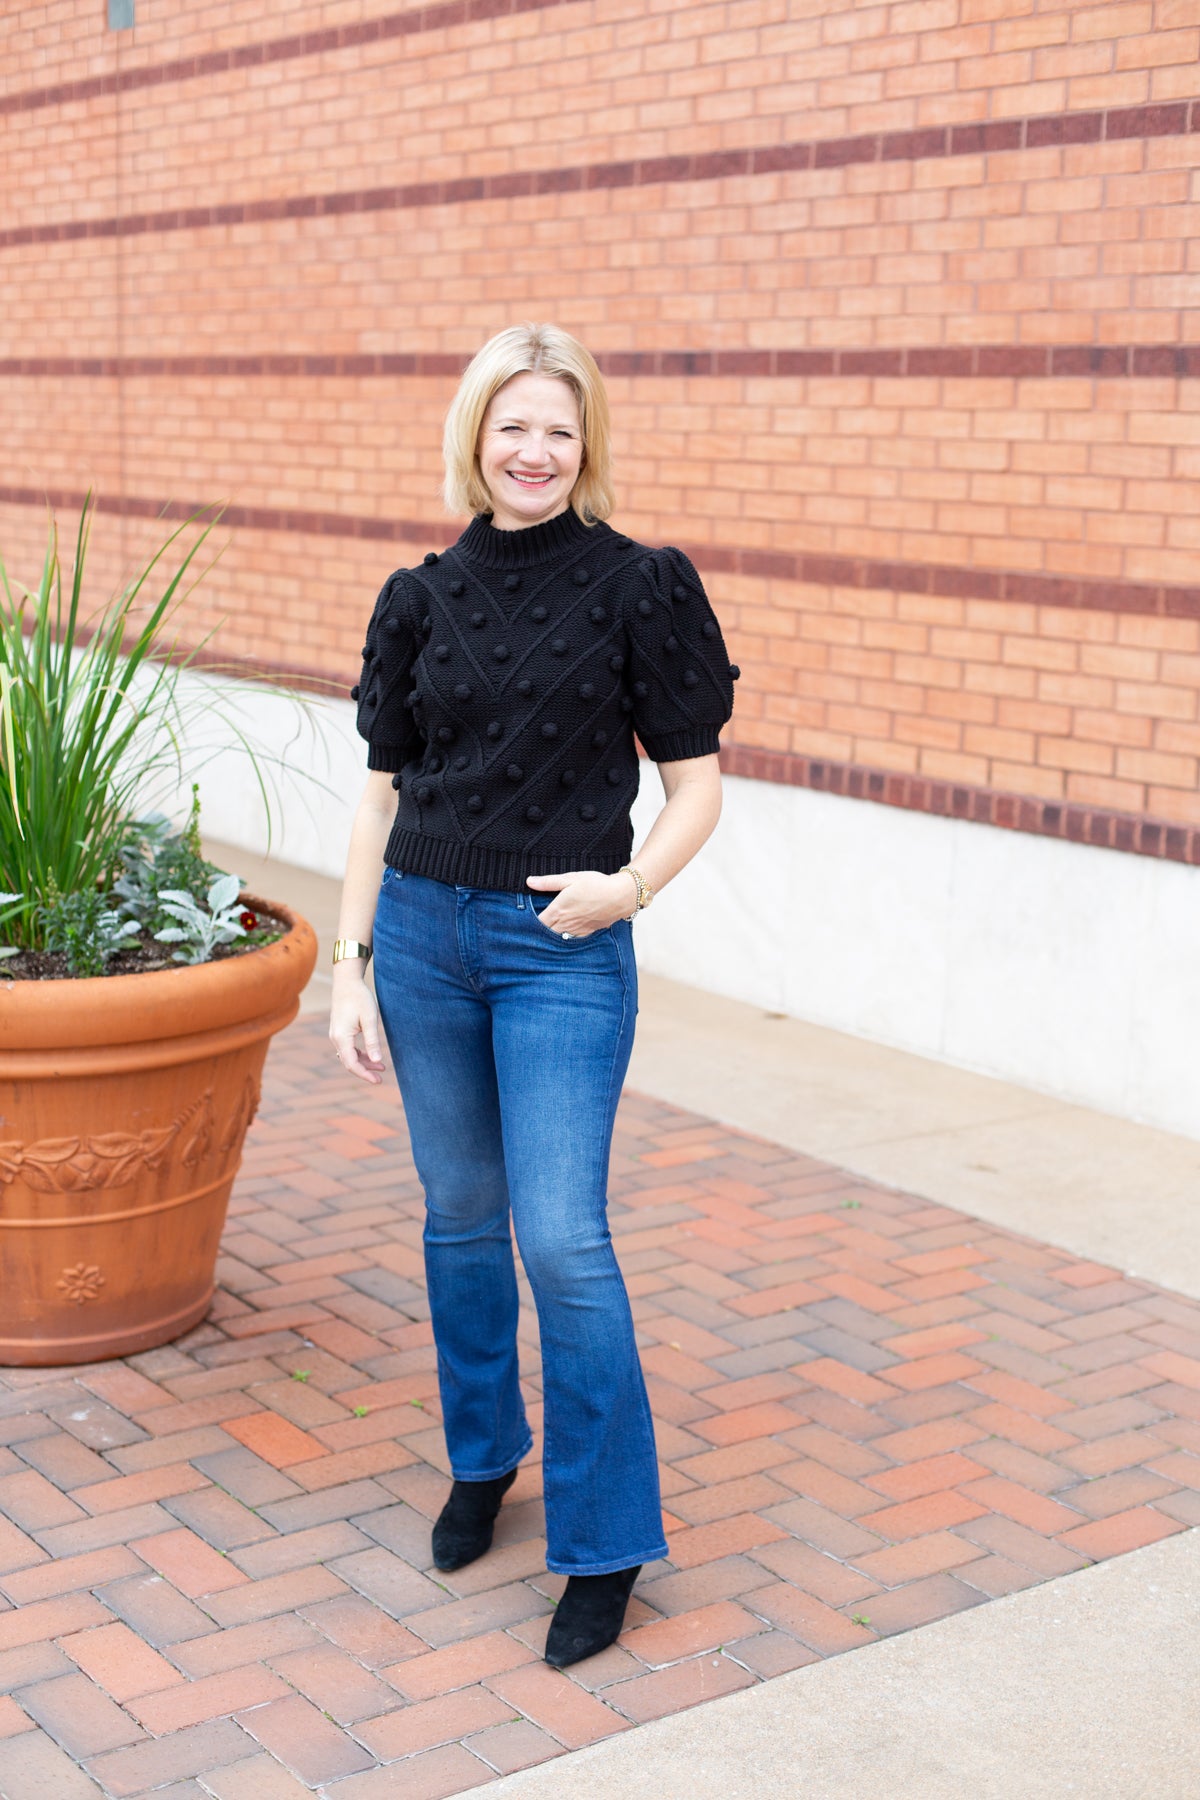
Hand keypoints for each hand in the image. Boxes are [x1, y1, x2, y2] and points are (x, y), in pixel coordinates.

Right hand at [329, 966, 386, 1084]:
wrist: (347, 982)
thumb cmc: (360, 998)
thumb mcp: (370, 1019)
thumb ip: (373, 1041)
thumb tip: (377, 1060)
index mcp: (342, 1037)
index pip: (352, 1064)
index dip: (365, 1074)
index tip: (378, 1080)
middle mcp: (335, 1038)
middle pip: (349, 1062)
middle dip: (365, 1071)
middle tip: (381, 1078)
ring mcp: (335, 1035)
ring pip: (348, 1056)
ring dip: (363, 1062)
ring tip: (381, 1067)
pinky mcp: (339, 1031)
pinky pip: (347, 1048)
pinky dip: (359, 1054)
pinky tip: (371, 1055)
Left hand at [526, 869, 637, 937]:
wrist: (621, 896)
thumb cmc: (595, 884)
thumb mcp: (570, 879)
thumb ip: (548, 882)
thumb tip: (529, 881)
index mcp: (558, 911)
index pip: (537, 924)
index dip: (529, 924)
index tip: (524, 922)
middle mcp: (566, 924)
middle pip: (546, 934)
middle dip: (539, 932)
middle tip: (533, 929)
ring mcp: (577, 930)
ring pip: (558, 938)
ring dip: (552, 936)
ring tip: (547, 931)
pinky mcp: (588, 932)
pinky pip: (572, 939)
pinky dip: (566, 936)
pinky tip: (565, 931)